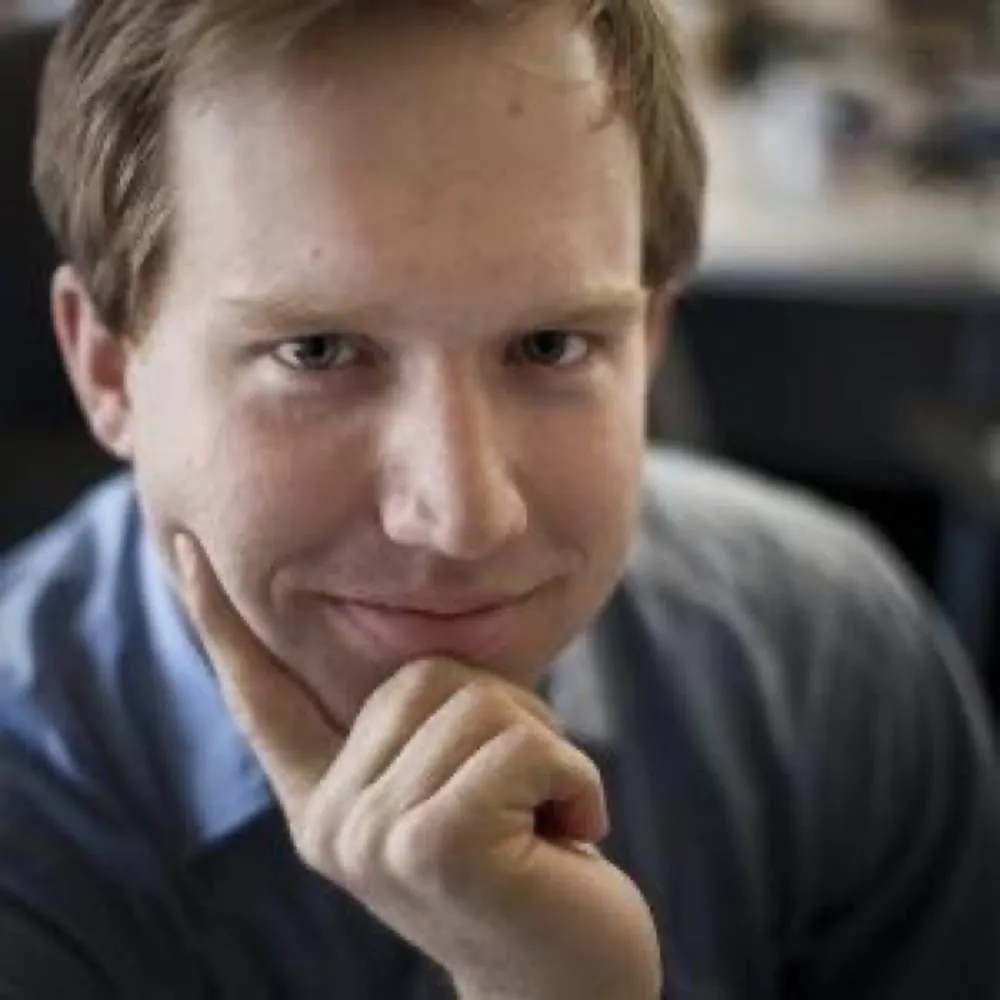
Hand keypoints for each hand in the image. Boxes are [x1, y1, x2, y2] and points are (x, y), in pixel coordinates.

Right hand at [174, 534, 662, 999]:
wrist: (568, 983)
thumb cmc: (527, 864)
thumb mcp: (456, 786)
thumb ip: (419, 727)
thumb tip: (419, 658)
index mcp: (327, 796)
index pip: (261, 692)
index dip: (221, 617)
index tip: (185, 547)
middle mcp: (331, 818)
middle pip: (427, 672)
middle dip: (509, 718)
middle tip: (525, 798)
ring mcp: (371, 834)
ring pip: (481, 701)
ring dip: (549, 752)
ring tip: (546, 821)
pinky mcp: (432, 843)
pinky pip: (525, 743)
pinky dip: (576, 778)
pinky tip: (572, 836)